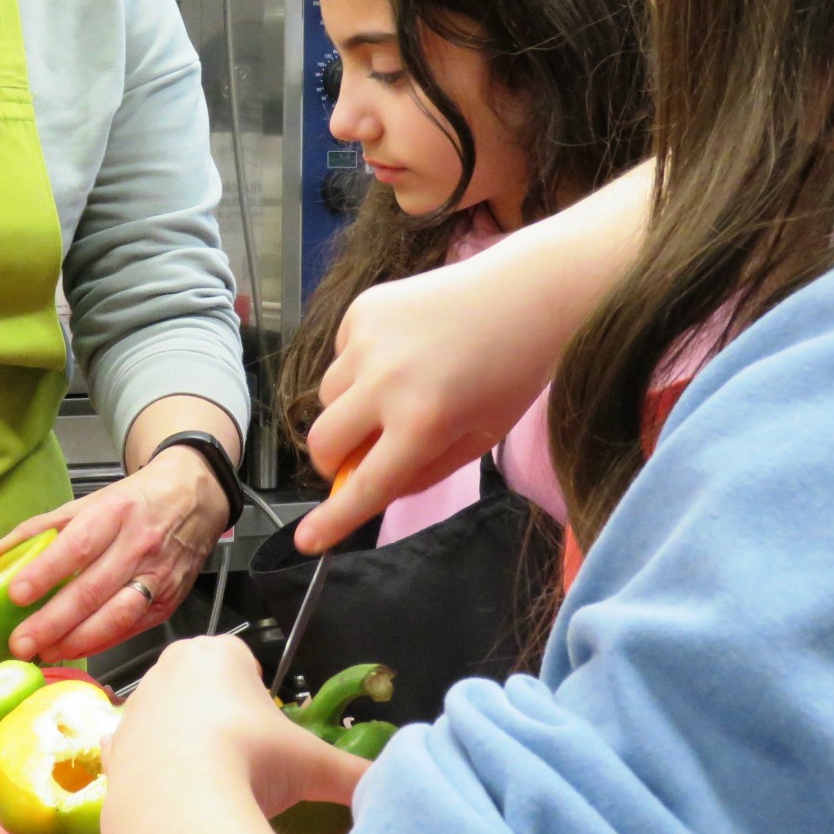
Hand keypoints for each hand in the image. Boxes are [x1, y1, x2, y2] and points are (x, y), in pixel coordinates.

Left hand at [0, 445, 227, 660]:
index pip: (77, 546)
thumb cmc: (135, 501)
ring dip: (77, 640)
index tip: (16, 594)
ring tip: (45, 652)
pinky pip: (133, 627)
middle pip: (92, 589)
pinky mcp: (169, 600)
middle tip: (21, 642)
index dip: (46, 572)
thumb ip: (41, 528)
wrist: (194, 497)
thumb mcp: (88, 501)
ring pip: (116, 615)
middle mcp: (138, 545)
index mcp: (114, 513)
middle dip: (52, 621)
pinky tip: (76, 649)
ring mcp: (158, 576)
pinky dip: (103, 641)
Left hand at [103, 635, 369, 822]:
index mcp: (219, 651)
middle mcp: (169, 667)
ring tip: (214, 786)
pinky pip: (135, 750)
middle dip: (224, 716)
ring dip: (188, 743)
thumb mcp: (314, 765)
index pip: (244, 659)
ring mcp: (135, 706)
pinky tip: (173, 795)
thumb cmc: (250, 763)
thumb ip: (355, 773)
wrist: (178, 808)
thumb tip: (391, 787)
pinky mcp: (112, 745)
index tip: (270, 733)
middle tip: (247, 761)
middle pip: (204, 685)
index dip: (261, 698)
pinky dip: (152, 768)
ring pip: (169, 717)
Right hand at [302, 161, 653, 553]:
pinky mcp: (361, 309)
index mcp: (422, 423)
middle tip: (365, 452)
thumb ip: (423, 471)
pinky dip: (359, 365)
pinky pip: (339, 356)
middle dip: (335, 459)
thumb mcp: (478, 438)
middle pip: (322, 441)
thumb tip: (371, 485)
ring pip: (326, 397)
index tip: (307, 541)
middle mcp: (385, 383)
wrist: (526, 292)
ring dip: (349, 408)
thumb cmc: (512, 373)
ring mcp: (366, 341)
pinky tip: (402, 349)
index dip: (334, 519)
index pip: (365, 484)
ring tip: (398, 387)